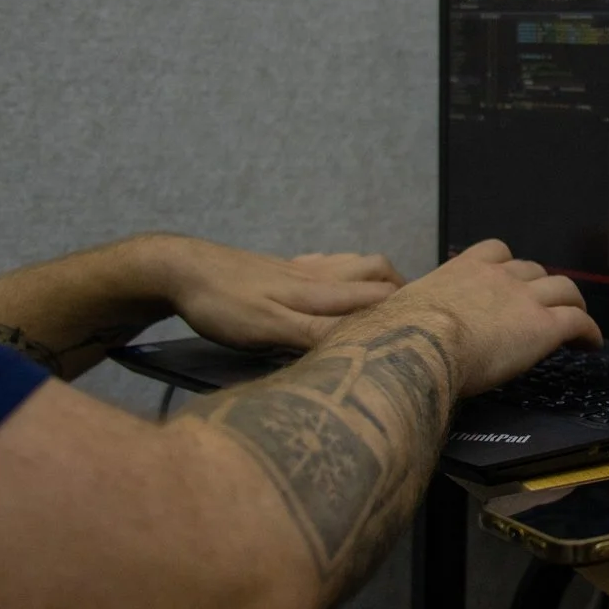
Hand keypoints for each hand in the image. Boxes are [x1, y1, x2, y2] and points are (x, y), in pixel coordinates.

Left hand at [146, 236, 407, 352]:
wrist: (179, 268)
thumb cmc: (221, 303)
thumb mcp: (267, 329)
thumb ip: (314, 335)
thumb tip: (363, 345)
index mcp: (319, 291)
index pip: (379, 295)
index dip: (406, 310)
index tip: (430, 327)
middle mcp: (317, 275)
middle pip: (375, 270)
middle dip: (401, 288)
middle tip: (414, 313)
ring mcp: (298, 268)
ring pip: (353, 263)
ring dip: (374, 277)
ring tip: (384, 300)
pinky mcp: (280, 268)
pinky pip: (325, 263)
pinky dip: (342, 273)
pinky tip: (331, 286)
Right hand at [348, 239, 597, 397]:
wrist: (417, 344)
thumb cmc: (395, 337)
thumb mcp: (392, 315)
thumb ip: (396, 317)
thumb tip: (366, 336)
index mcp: (461, 271)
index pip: (495, 253)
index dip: (508, 267)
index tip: (511, 279)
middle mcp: (497, 276)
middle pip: (532, 270)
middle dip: (540, 286)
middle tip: (542, 305)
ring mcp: (523, 298)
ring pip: (563, 289)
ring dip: (571, 303)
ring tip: (576, 320)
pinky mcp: (543, 326)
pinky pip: (578, 322)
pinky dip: (589, 331)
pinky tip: (591, 344)